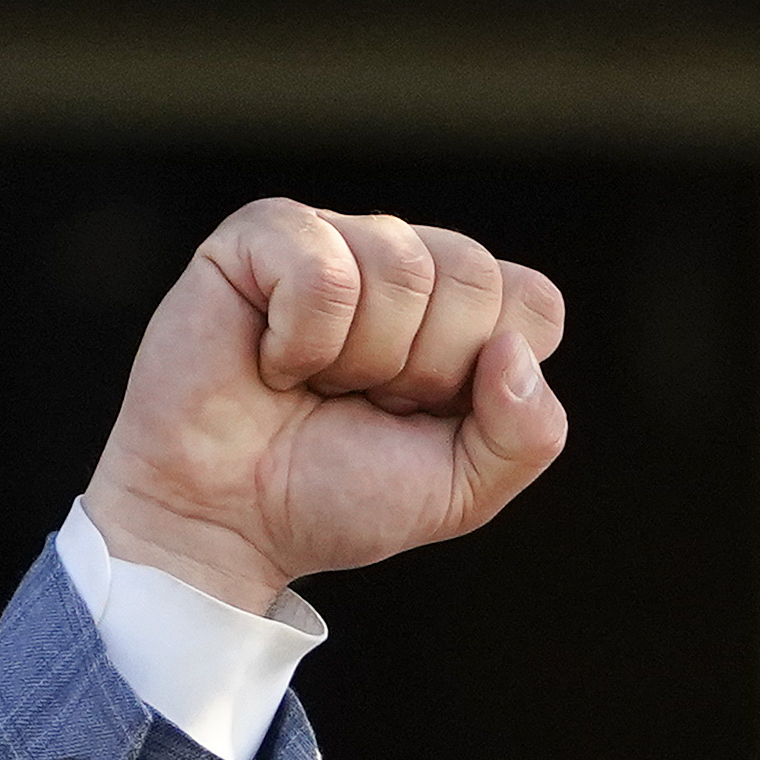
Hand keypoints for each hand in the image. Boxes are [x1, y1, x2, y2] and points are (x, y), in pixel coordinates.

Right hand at [82, 200, 571, 613]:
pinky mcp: (260, 236)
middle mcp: (404, 262)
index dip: (484, 374)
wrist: (226, 523)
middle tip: (364, 401)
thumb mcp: (465, 489)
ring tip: (315, 384)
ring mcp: (333, 240)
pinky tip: (271, 362)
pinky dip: (301, 342)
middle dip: (424, 369)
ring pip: (401, 268)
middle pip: (474, 275)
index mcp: (462, 313)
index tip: (425, 414)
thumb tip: (513, 349)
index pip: (532, 301)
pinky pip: (322, 271)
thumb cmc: (337, 496)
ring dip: (359, 359)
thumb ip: (529, 434)